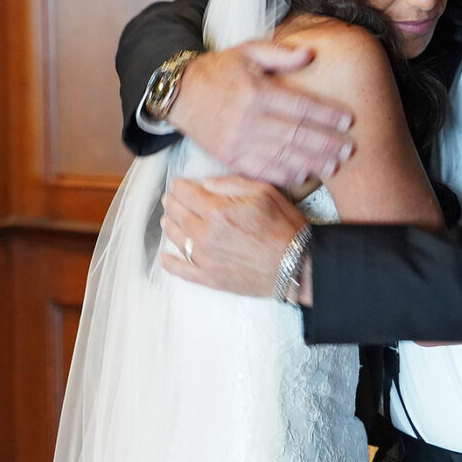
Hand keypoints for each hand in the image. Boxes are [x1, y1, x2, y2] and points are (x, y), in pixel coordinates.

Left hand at [160, 175, 307, 296]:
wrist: (297, 265)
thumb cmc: (284, 227)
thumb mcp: (264, 192)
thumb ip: (232, 183)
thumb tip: (206, 183)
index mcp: (218, 210)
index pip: (187, 194)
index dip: (179, 187)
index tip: (177, 185)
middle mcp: (206, 234)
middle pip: (178, 215)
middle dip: (172, 204)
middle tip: (170, 199)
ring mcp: (206, 258)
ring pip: (177, 239)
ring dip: (169, 226)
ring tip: (167, 220)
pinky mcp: (210, 278)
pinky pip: (182, 271)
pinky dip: (170, 263)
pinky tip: (164, 257)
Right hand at [167, 41, 353, 183]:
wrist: (180, 93)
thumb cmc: (218, 70)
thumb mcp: (247, 51)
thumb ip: (279, 53)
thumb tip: (310, 53)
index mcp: (256, 92)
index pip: (300, 106)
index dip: (327, 115)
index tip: (348, 121)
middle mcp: (248, 119)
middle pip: (296, 135)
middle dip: (326, 143)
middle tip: (349, 149)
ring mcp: (238, 141)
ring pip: (282, 155)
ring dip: (311, 162)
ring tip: (334, 166)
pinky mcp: (229, 157)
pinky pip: (261, 170)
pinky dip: (284, 175)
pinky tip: (303, 175)